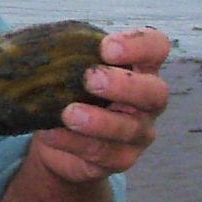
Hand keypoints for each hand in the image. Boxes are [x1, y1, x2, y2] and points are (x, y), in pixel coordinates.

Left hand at [30, 27, 170, 186]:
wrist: (60, 140)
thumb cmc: (72, 92)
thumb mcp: (72, 69)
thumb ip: (71, 54)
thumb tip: (45, 42)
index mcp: (141, 68)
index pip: (157, 47)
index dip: (139, 45)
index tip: (106, 47)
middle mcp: (148, 101)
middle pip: (154, 92)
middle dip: (124, 85)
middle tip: (91, 79)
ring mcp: (139, 132)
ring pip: (129, 128)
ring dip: (98, 121)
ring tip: (68, 114)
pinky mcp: (122, 159)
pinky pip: (103, 153)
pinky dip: (75, 143)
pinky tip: (53, 133)